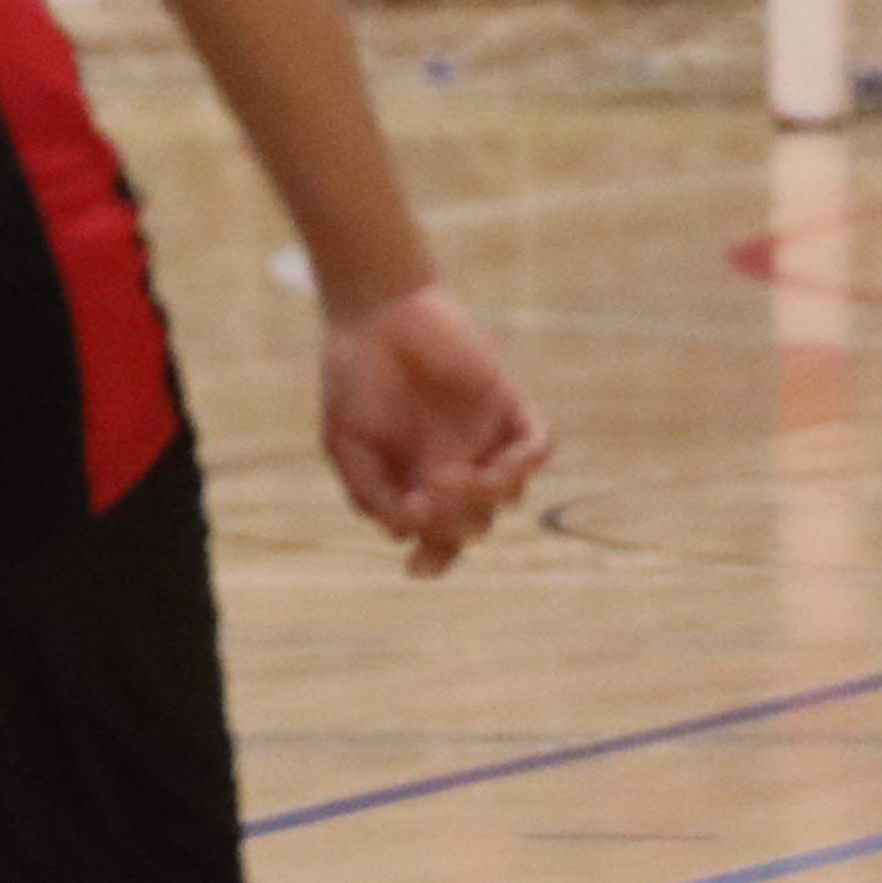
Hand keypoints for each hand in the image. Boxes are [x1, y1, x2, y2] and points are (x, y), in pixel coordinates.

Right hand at [319, 281, 545, 574]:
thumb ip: (370, 493)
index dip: (434, 559)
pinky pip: (538, 445)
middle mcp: (451, 467)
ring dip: (488, 495)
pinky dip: (530, 459)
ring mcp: (481, 439)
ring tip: (457, 474)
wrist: (376, 313)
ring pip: (509, 494)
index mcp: (411, 481)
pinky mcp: (506, 407)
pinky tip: (507, 459)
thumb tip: (408, 532)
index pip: (435, 536)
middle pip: (474, 524)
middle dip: (455, 523)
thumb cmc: (352, 377)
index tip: (418, 569)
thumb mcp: (343, 444)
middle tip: (428, 493)